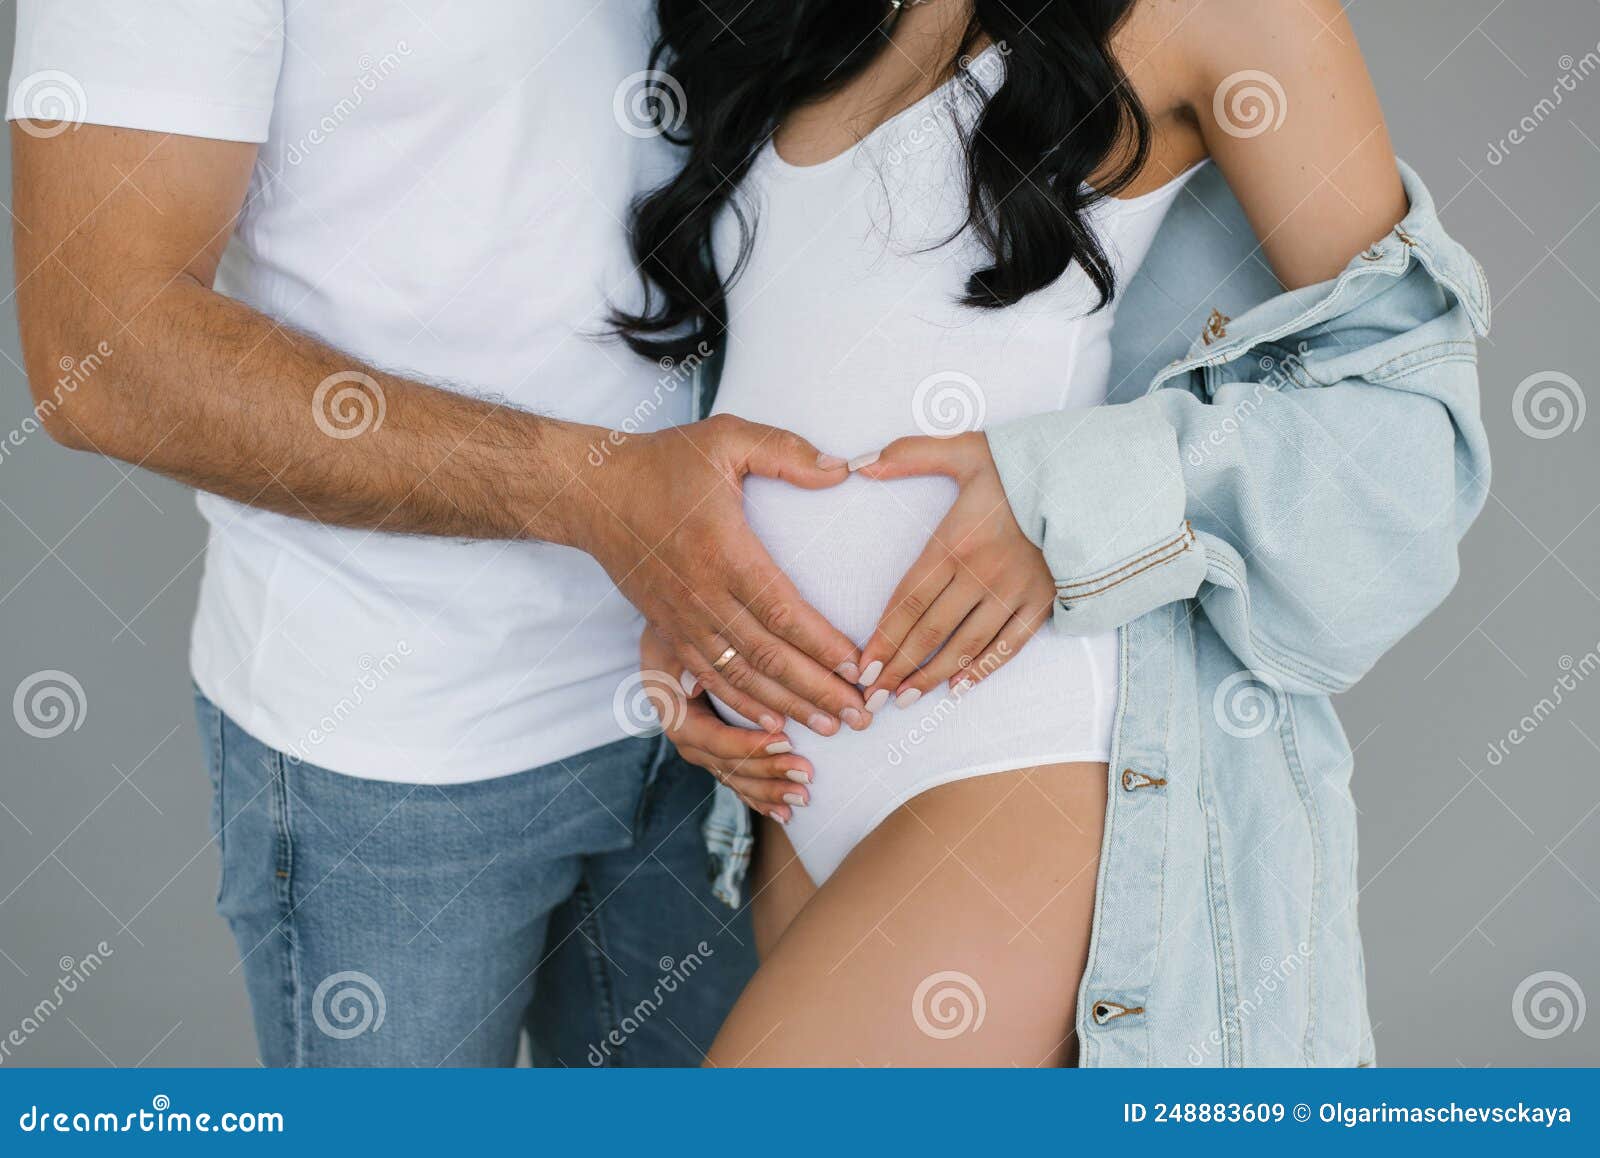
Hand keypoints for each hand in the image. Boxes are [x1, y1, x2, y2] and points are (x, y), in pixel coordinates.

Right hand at [583, 414, 869, 735]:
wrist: (593, 493)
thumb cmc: (665, 461)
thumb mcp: (726, 436)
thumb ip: (786, 451)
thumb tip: (842, 469)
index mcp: (723, 550)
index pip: (783, 610)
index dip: (823, 645)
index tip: (860, 667)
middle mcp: (702, 594)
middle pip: (769, 657)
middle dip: (819, 691)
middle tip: (862, 714)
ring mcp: (682, 618)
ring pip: (742, 678)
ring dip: (789, 707)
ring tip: (832, 727)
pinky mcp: (667, 630)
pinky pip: (709, 679)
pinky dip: (743, 706)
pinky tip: (774, 725)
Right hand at [641, 627, 812, 824]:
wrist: (680, 618)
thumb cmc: (685, 623)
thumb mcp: (681, 635)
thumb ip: (691, 658)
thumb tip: (693, 685)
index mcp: (673, 711)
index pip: (710, 738)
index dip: (746, 744)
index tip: (784, 739)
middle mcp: (687, 735)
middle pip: (727, 764)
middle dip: (768, 771)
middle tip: (806, 772)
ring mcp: (704, 748)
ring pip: (736, 778)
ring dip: (770, 789)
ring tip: (803, 796)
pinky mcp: (720, 752)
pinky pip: (739, 781)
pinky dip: (761, 797)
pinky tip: (785, 813)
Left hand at [852, 432, 1055, 706]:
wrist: (1091, 477)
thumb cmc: (1023, 463)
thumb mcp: (965, 450)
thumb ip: (909, 455)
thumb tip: (858, 464)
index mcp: (954, 543)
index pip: (907, 601)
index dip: (882, 637)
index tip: (861, 666)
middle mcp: (980, 575)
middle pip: (929, 632)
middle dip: (897, 667)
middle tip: (872, 696)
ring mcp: (1014, 593)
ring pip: (965, 646)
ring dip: (932, 676)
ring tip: (904, 699)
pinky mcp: (1044, 602)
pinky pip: (1008, 646)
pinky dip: (982, 670)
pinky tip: (958, 690)